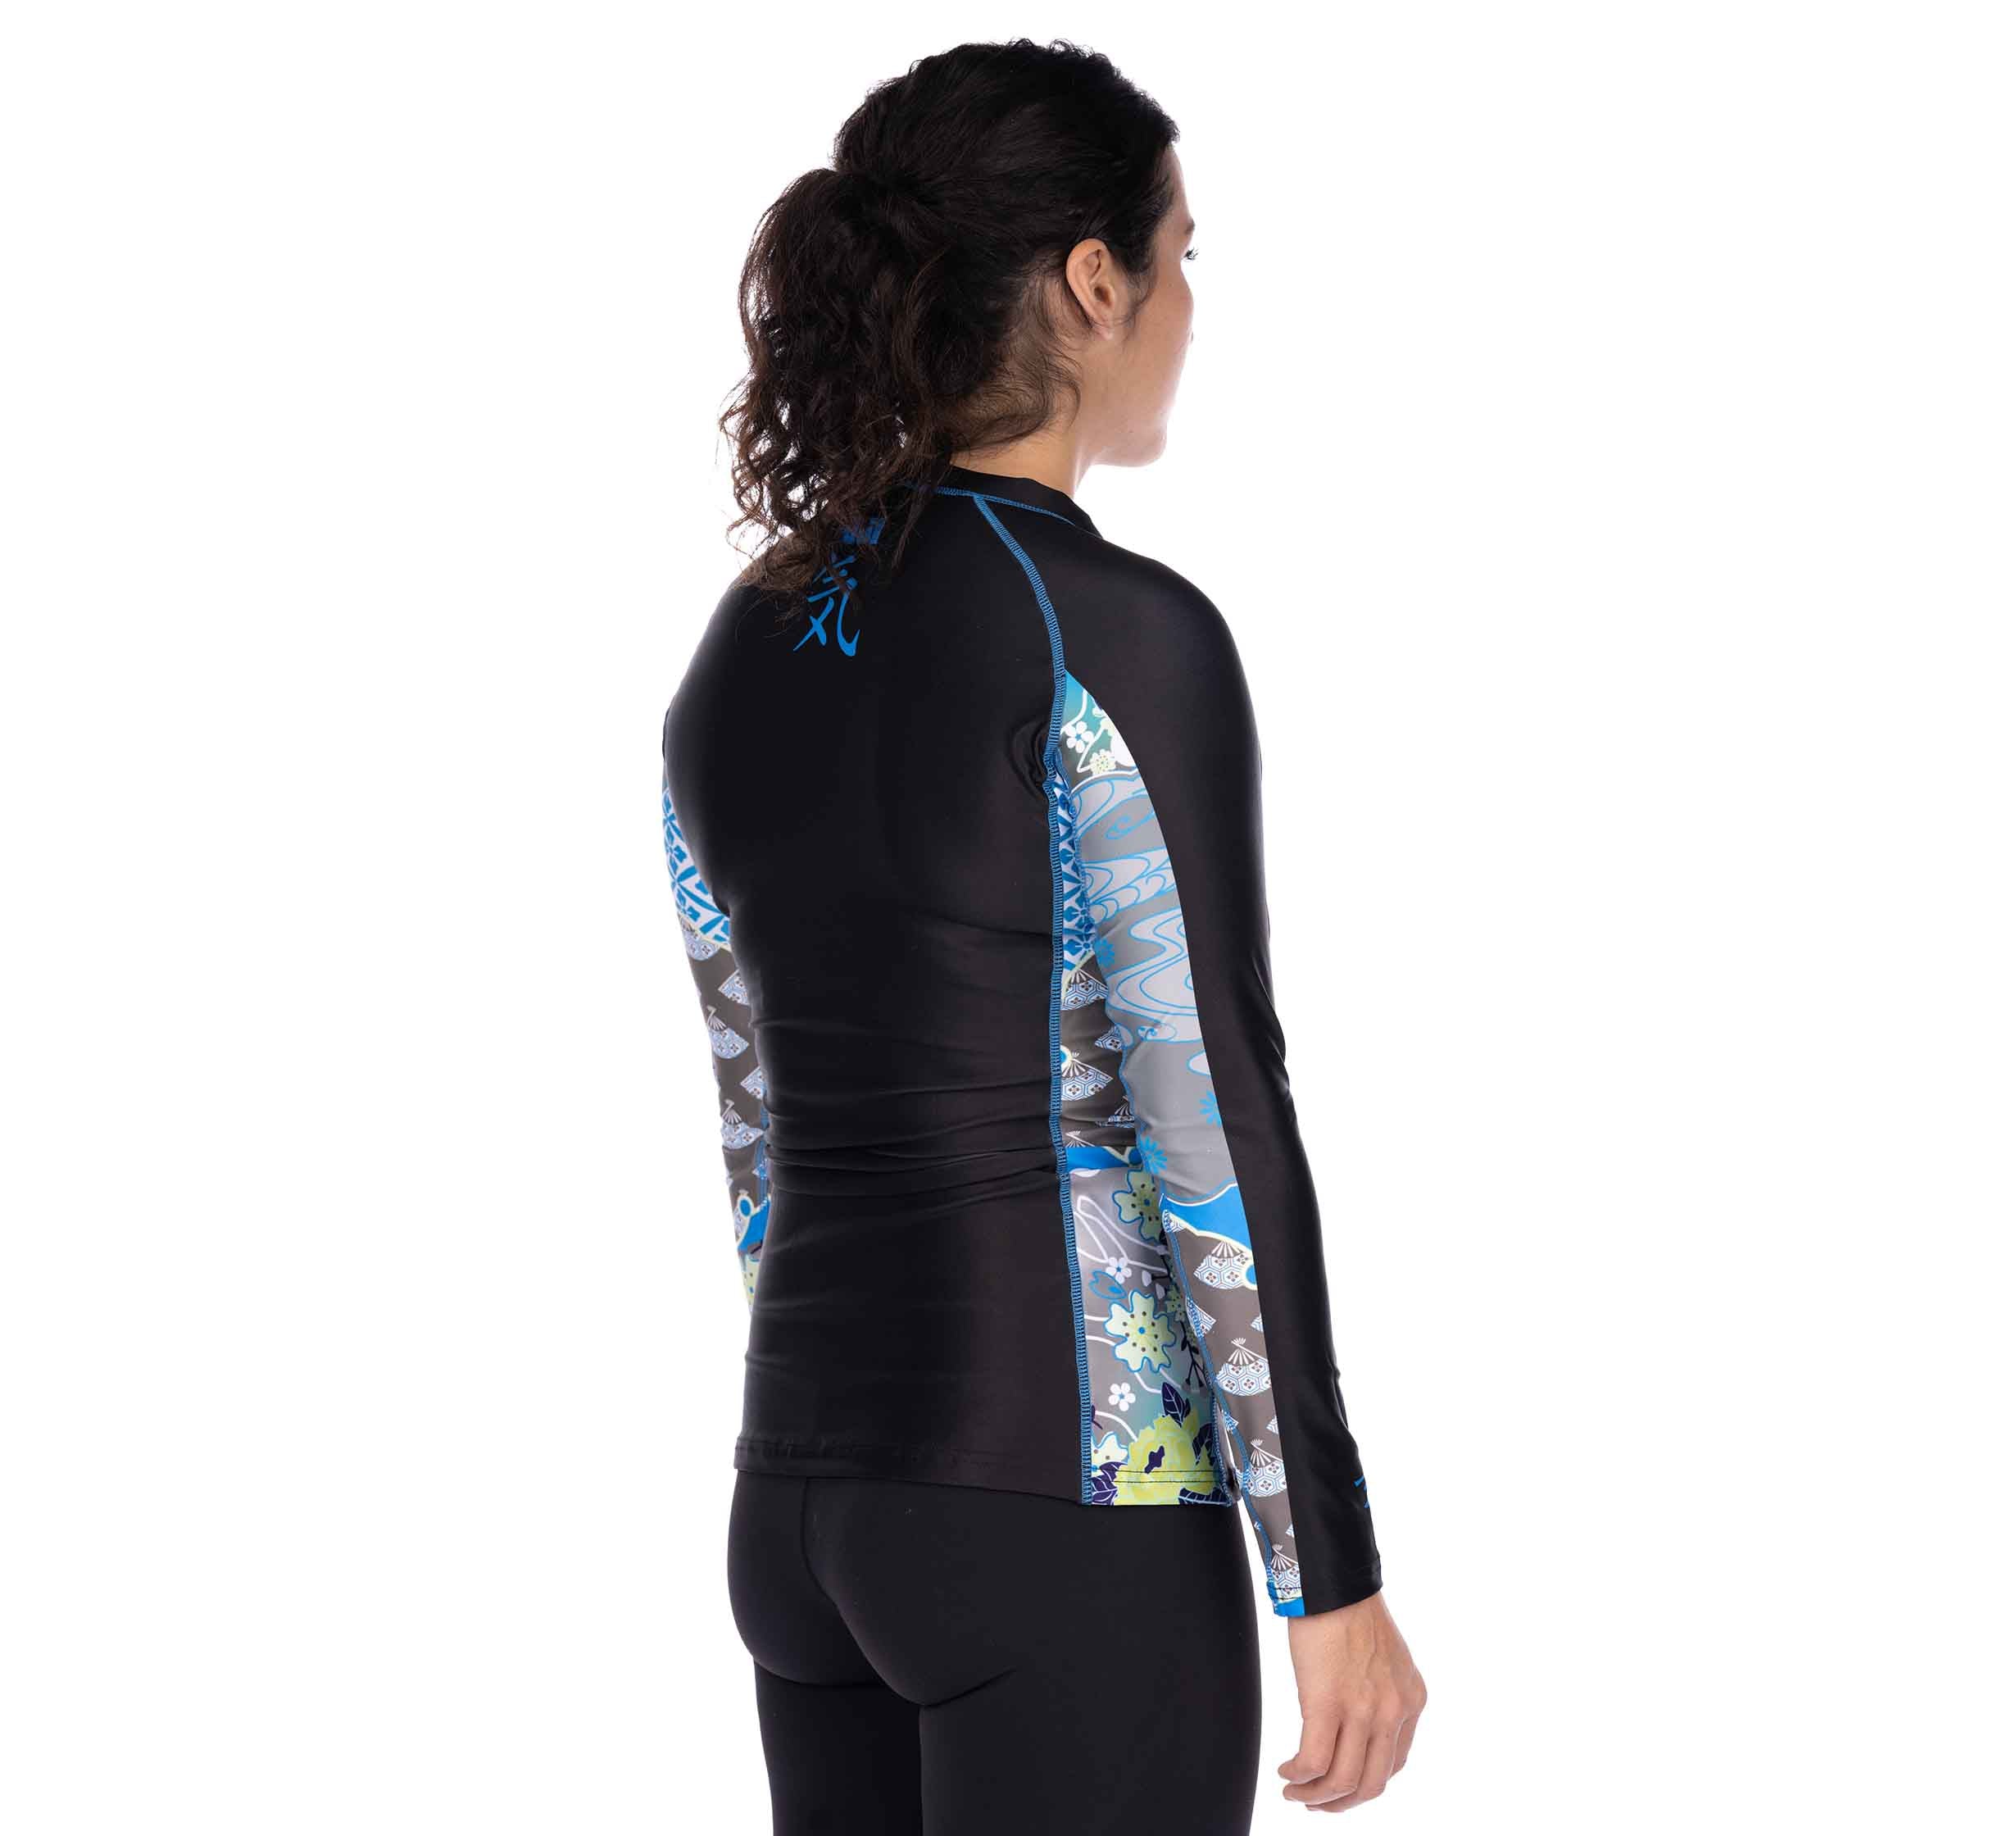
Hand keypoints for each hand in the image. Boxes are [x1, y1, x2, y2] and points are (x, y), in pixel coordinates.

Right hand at [1278, 1591, 1426, 1811]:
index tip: (1340, 1785)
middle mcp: (1393, 1711)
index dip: (1364, 1783)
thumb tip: (1355, 1722)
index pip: (1394, 1764)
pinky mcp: (1327, 1703)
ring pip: (1342, 1781)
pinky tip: (1285, 1771)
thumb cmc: (1349, 1611)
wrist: (1332, 1580)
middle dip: (1340, 1803)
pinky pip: (1314, 1762)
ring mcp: (1363, 1711)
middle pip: (1371, 1784)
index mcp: (1410, 1701)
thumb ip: (1381, 1693)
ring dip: (1315, 1796)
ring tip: (1293, 1792)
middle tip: (1316, 1803)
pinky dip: (1298, 1776)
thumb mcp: (1385, 1659)